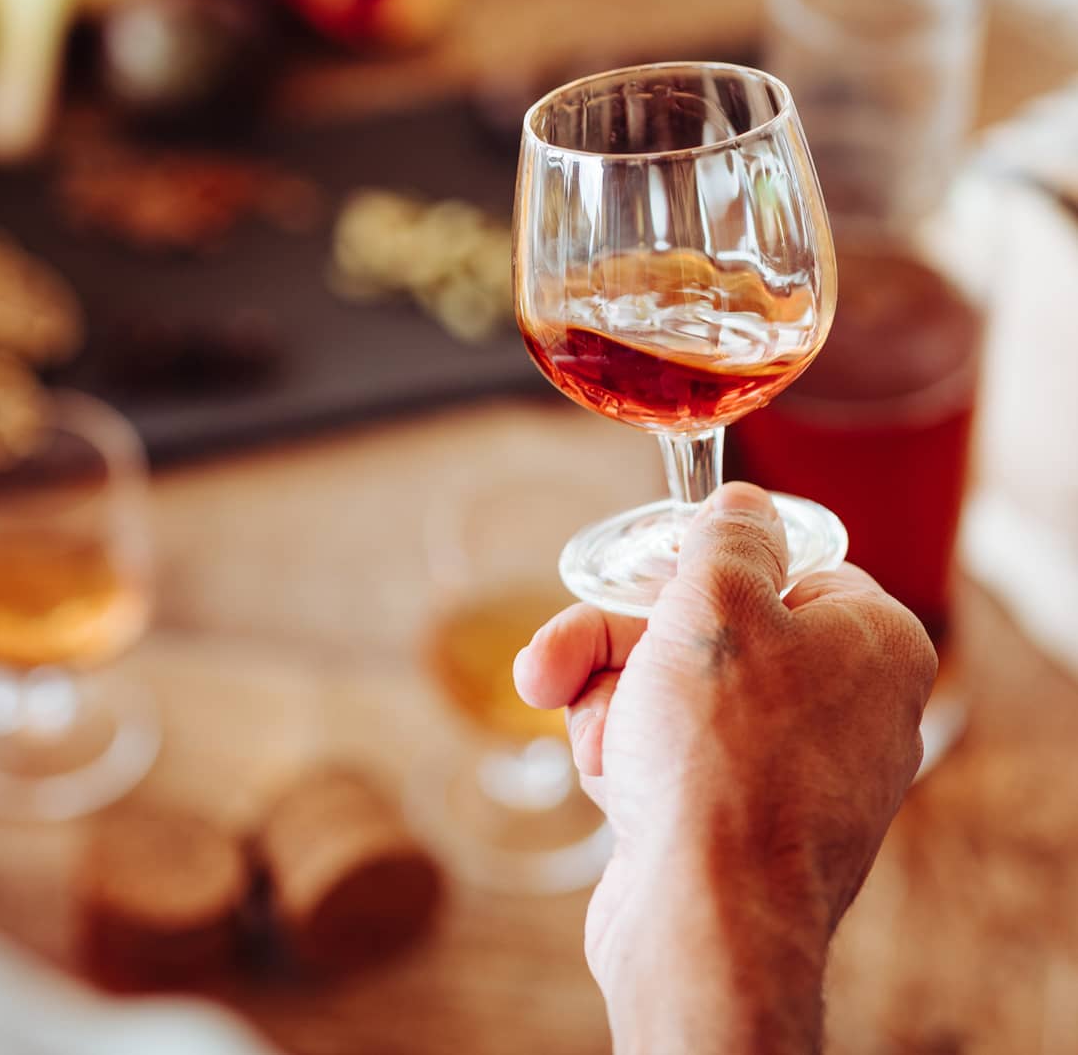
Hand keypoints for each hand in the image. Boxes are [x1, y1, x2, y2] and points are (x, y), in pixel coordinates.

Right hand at [514, 482, 935, 1054]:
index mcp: (874, 642)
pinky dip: (627, 757)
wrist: (706, 923)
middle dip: (615, 644)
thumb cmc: (722, 756)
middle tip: (552, 662)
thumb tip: (742, 503)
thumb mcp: (719, 600)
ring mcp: (793, 769)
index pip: (784, 564)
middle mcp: (847, 705)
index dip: (702, 567)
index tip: (650, 575)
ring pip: (671, 688)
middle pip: (706, 628)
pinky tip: (614, 786)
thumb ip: (730, 532)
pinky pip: (670, 753)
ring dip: (608, 703)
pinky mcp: (740, 820)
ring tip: (600, 746)